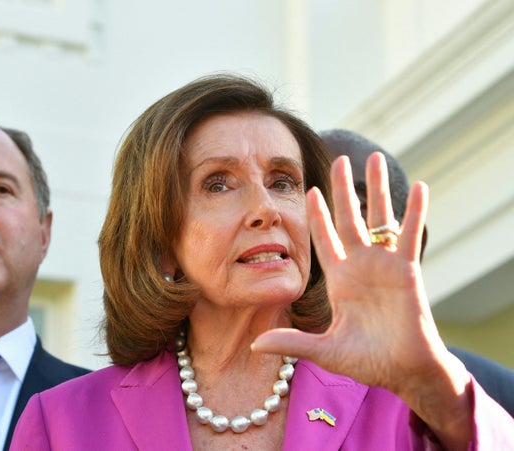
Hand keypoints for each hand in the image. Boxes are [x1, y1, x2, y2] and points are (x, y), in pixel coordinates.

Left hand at [252, 153, 471, 447]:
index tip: (308, 190)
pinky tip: (421, 187)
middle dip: (343, 189)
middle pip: (350, 218)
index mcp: (340, 280)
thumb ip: (292, 342)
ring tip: (374, 157)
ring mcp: (385, 265)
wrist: (404, 371)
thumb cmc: (368, 361)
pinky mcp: (408, 270)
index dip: (317, 215)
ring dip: (377, 188)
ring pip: (380, 218)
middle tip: (339, 158)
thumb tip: (253, 344)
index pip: (324, 239)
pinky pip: (410, 236)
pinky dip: (415, 213)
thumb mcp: (325, 350)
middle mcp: (361, 266)